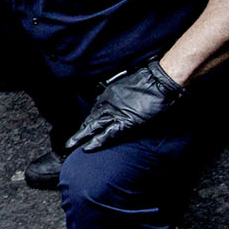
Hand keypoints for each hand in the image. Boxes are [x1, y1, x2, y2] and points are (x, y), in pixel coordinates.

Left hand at [65, 59, 183, 152]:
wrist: (159, 81)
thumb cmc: (148, 82)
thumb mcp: (127, 86)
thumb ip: (119, 96)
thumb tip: (118, 103)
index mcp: (108, 94)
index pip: (94, 110)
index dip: (88, 121)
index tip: (83, 128)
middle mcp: (108, 103)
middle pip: (90, 120)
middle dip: (80, 132)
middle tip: (69, 142)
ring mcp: (115, 112)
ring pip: (93, 127)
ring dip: (81, 138)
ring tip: (70, 146)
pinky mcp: (125, 122)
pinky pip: (107, 134)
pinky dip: (97, 141)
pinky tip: (88, 147)